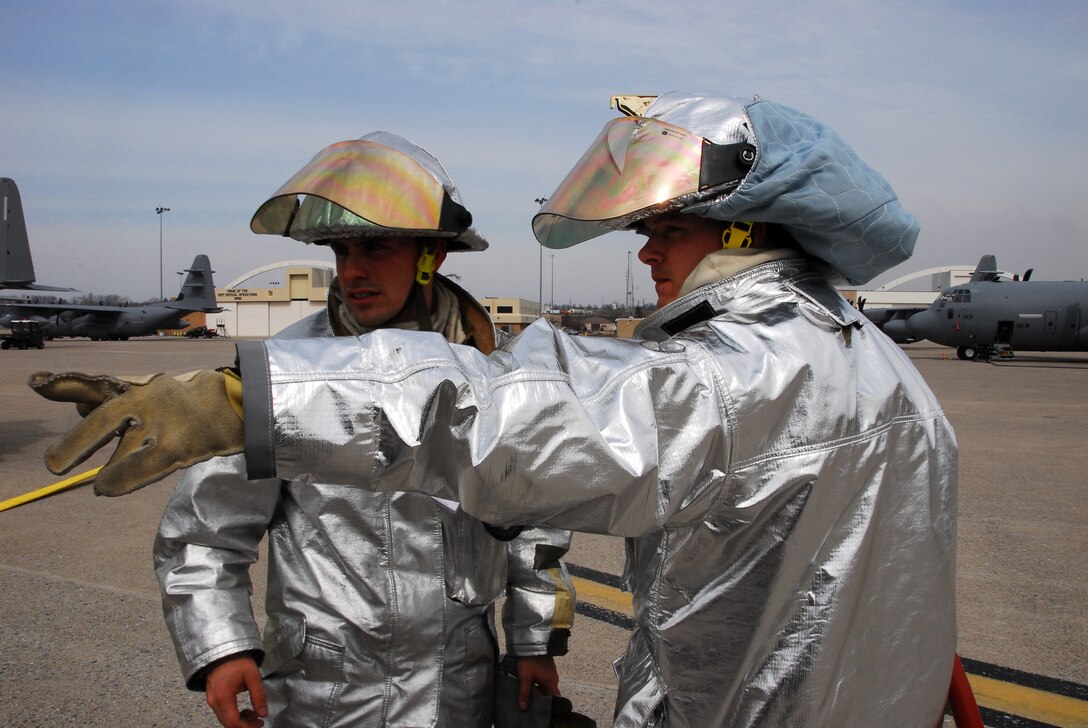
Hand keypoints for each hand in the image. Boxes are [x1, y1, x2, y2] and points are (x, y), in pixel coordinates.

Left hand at [28, 369, 242, 495]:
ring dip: (106, 471)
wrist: (238, 404)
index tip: (35, 384)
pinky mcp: (179, 447)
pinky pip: (145, 467)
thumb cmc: (186, 402)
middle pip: (106, 418)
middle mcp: (149, 401)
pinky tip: (106, 489)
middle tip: (54, 465)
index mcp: (139, 388)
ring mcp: (164, 424)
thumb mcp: (146, 393)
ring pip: (126, 449)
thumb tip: (75, 407)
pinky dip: (123, 479)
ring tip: (98, 486)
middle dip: (78, 442)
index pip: (97, 385)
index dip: (65, 386)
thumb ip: (108, 398)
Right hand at [205, 654, 267, 727]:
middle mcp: (214, 701)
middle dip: (244, 725)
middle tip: (258, 720)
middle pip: (228, 724)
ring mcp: (211, 699)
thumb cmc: (237, 659)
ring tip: (253, 713)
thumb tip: (263, 713)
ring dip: (239, 720)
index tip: (260, 723)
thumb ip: (258, 696)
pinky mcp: (212, 696)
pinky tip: (244, 710)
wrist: (224, 649)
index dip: (247, 727)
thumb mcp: (253, 676)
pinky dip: (233, 714)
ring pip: (224, 719)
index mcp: (223, 697)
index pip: (233, 722)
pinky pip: (222, 712)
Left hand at [515, 654, 559, 710]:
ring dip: (538, 690)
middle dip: (541, 699)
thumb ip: (524, 693)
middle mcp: (554, 677)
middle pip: (549, 693)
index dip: (549, 706)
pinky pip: (543, 679)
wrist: (531, 640)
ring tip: (529, 697)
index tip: (541, 712)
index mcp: (551, 682)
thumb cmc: (529, 659)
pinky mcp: (546, 666)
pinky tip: (530, 685)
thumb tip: (523, 708)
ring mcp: (550, 671)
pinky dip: (538, 683)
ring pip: (545, 685)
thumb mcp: (525, 676)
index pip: (555, 698)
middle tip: (531, 707)